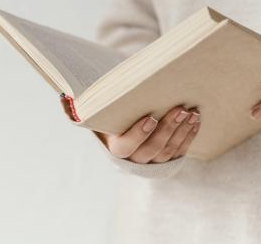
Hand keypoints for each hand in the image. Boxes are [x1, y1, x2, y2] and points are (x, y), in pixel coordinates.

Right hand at [61, 98, 200, 163]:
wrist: (124, 123)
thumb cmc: (107, 114)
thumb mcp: (92, 112)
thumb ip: (76, 107)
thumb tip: (64, 98)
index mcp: (114, 148)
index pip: (126, 147)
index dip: (139, 135)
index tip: (150, 117)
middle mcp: (134, 160)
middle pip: (153, 150)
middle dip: (167, 129)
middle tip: (180, 109)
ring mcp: (152, 161)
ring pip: (169, 151)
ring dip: (182, 132)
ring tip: (191, 111)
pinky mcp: (167, 158)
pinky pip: (181, 149)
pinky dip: (189, 135)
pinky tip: (196, 120)